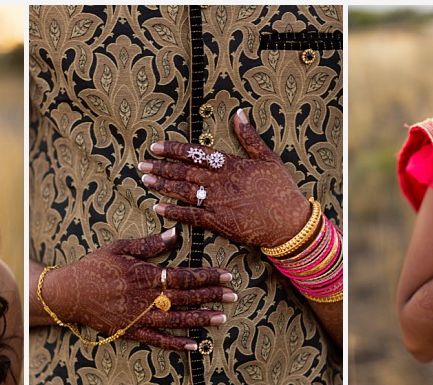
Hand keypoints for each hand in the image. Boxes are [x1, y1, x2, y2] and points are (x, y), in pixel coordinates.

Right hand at [40, 229, 234, 349]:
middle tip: (233, 295)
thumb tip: (175, 234)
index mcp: (146, 275)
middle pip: (186, 297)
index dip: (207, 276)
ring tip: (222, 318)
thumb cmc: (95, 266)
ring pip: (177, 320)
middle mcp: (146, 298)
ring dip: (201, 319)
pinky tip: (195, 345)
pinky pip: (158, 340)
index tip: (226, 275)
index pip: (184, 276)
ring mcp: (140, 317)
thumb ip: (150, 243)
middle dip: (212, 296)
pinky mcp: (132, 332)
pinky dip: (177, 344)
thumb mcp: (121, 247)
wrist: (69, 293)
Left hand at [140, 109, 310, 247]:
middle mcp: (221, 182)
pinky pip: (191, 216)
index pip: (197, 153)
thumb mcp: (268, 157)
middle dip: (162, 167)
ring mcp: (218, 202)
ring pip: (184, 191)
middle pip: (185, 172)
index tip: (156, 146)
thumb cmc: (282, 189)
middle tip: (142, 163)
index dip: (174, 149)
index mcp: (232, 165)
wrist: (289, 222)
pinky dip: (174, 211)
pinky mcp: (219, 222)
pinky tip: (158, 207)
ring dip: (163, 185)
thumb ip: (249, 136)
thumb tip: (238, 112)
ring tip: (146, 180)